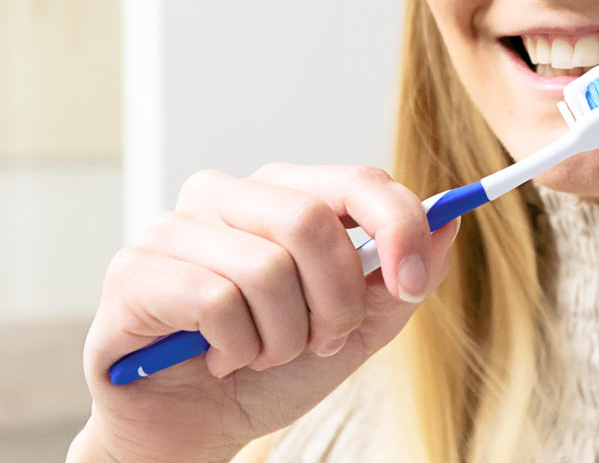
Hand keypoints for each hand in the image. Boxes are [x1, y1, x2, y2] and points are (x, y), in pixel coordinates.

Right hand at [70, 164, 459, 462]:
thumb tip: (450, 224)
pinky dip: (235, 347)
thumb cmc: (270, 365)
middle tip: (320, 338)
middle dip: (333, 299)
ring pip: (266, 267)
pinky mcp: (135, 270)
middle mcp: (227, 194)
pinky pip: (214, 300)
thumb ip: (401, 277)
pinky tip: (219, 358)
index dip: (399, 226)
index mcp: (284, 193)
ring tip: (262, 352)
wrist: (192, 430)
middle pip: (312, 220)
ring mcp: (176, 226)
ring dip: (282, 336)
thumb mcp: (355, 327)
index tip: (412, 283)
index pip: (357, 180)